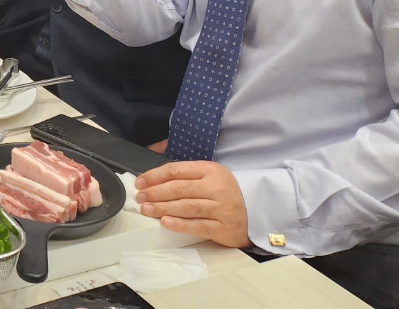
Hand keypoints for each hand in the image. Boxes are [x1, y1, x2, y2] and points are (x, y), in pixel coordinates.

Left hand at [134, 161, 249, 247]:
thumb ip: (185, 172)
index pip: (176, 170)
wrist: (258, 209)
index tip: (140, 182)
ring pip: (186, 207)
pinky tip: (165, 222)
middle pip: (179, 189)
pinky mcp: (224, 227)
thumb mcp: (209, 174)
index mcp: (210, 170)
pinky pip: (198, 225)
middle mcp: (216, 187)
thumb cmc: (225, 190)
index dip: (154, 176)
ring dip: (163, 208)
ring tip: (146, 210)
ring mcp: (221, 208)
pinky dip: (180, 224)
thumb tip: (152, 175)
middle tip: (140, 198)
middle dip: (155, 193)